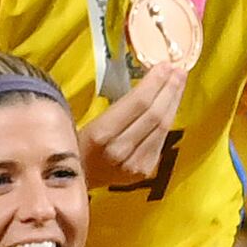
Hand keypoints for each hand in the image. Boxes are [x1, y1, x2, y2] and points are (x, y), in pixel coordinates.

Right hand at [80, 61, 187, 189]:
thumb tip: (145, 83)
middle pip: (154, 114)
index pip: (138, 103)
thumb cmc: (71, 145)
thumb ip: (115, 107)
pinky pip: (160, 141)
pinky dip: (167, 120)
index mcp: (100, 135)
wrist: (67, 182)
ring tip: (179, 82)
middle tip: (178, 69)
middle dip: (169, 89)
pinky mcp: (141, 171)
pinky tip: (170, 106)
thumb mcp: (81, 121)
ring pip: (162, 128)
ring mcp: (133, 164)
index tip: (164, 64)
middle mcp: (119, 151)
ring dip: (173, 102)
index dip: (155, 82)